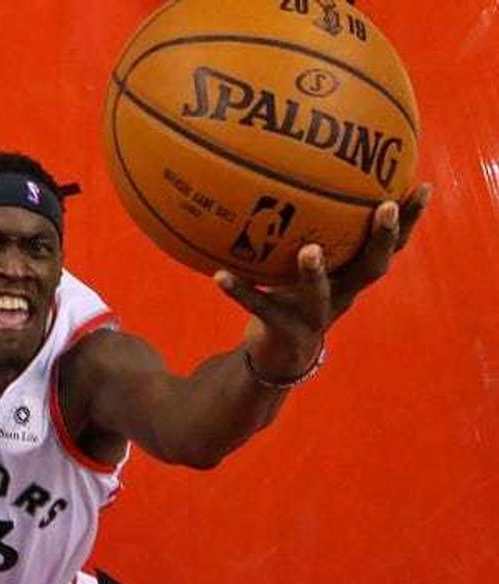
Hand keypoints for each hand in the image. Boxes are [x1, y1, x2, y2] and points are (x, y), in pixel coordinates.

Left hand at [215, 184, 431, 379]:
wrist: (279, 356)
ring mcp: (314, 316)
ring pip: (320, 294)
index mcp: (351, 275)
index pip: (390, 245)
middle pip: (372, 268)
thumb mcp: (307, 262)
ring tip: (308, 250)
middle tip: (385, 207)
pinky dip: (240, 291)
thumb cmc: (294, 295)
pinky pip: (259, 307)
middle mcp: (342, 295)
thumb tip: (289, 169)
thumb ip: (306, 228)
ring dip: (315, 272)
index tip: (421, 185)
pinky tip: (219, 275)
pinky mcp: (283, 330)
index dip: (410, 220)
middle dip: (383, 238)